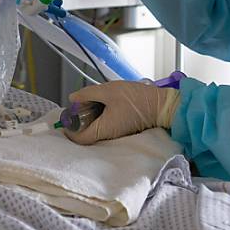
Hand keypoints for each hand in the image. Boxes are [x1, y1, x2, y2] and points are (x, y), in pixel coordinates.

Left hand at [64, 81, 180, 144]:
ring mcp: (116, 134)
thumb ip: (87, 94)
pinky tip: (105, 104)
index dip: (69, 129)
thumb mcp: (108, 91)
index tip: (69, 116)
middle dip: (80, 120)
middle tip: (81, 104)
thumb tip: (73, 98)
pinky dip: (101, 116)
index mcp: (103, 130)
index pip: (79, 139)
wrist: (160, 105)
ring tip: (94, 101)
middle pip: (87, 133)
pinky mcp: (122, 129)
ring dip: (91, 117)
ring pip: (96, 129)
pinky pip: (106, 126)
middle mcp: (108, 136)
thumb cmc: (136, 98)